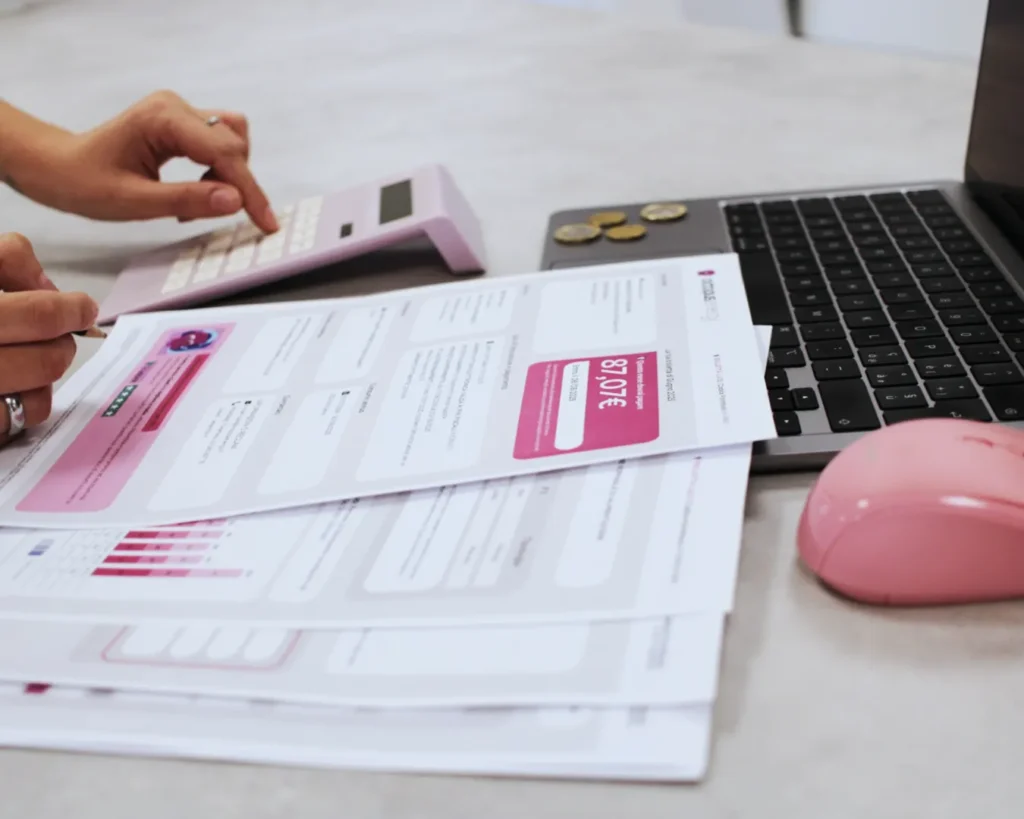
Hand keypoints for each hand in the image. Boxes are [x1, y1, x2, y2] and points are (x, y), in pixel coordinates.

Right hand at [0, 233, 97, 443]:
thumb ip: (5, 259)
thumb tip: (50, 287)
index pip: (37, 315)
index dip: (70, 310)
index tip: (82, 307)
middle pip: (47, 359)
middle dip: (61, 345)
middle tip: (57, 336)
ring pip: (35, 400)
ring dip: (43, 380)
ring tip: (29, 361)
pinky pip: (9, 425)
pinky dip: (19, 407)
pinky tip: (6, 387)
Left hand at [4, 91, 277, 232]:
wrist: (59, 167)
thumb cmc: (86, 182)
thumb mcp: (135, 202)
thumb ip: (188, 199)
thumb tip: (235, 201)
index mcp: (163, 119)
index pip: (225, 154)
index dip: (249, 190)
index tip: (266, 222)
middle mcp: (175, 107)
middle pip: (234, 145)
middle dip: (233, 185)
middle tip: (202, 214)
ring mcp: (179, 112)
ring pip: (232, 142)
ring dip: (227, 177)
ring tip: (194, 203)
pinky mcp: (182, 123)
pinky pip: (218, 146)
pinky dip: (216, 173)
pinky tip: (192, 193)